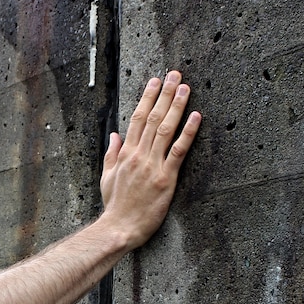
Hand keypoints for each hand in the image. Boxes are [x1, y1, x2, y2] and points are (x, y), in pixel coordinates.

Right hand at [99, 71, 200, 250]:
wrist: (119, 228)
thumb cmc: (115, 206)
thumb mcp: (107, 178)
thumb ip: (112, 155)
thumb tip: (114, 136)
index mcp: (126, 154)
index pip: (137, 118)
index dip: (147, 97)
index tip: (155, 81)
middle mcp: (139, 155)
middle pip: (153, 117)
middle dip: (164, 94)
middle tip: (174, 75)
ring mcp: (152, 166)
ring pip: (165, 129)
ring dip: (176, 106)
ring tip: (185, 88)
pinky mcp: (165, 179)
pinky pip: (178, 151)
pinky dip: (187, 132)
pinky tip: (196, 117)